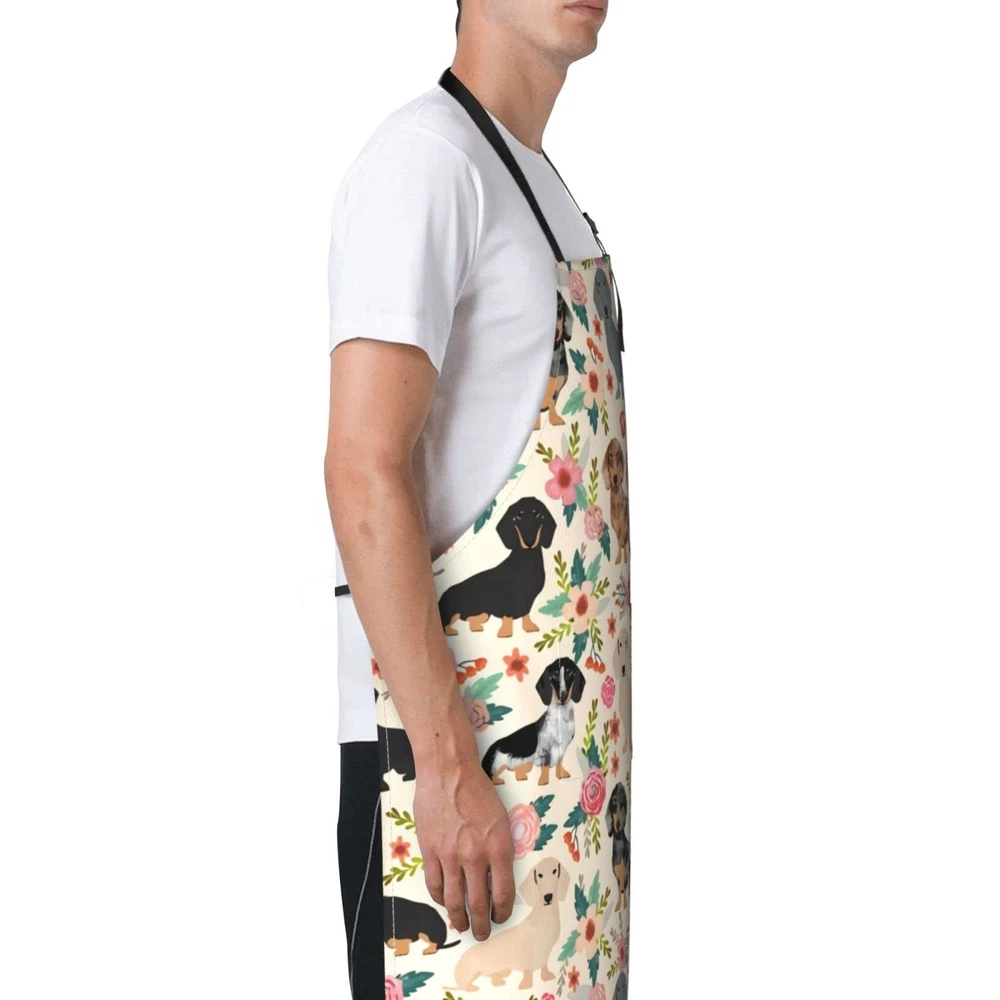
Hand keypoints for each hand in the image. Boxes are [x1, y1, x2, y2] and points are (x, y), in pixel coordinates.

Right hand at [413, 752, 515, 940]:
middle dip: (481, 924)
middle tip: (482, 933)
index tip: (501, 917)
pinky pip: (434, 884)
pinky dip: (440, 898)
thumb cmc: (479, 791)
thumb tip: (497, 875)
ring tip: (462, 926)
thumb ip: (500, 849)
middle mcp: (475, 856)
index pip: (503, 894)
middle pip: (478, 904)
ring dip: (459, 919)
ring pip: (453, 900)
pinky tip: (445, 901)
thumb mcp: (502, 820)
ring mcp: (450, 856)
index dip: (503, 912)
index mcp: (499, 848)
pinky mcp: (430, 851)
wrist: (449, 772)